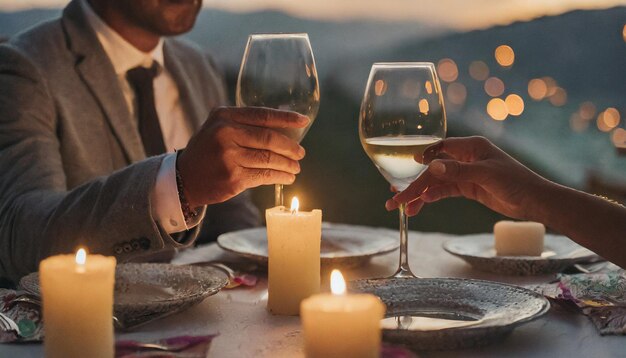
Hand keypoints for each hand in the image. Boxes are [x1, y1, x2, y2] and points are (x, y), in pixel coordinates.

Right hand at [177, 107, 307, 207]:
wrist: (183, 179)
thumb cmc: (208, 151)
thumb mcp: (219, 128)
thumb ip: (244, 125)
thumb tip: (284, 129)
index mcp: (224, 116)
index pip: (262, 115)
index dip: (286, 118)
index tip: (303, 121)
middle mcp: (225, 134)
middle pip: (269, 139)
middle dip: (290, 147)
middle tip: (301, 153)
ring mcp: (228, 157)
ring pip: (268, 159)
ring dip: (287, 165)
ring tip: (296, 167)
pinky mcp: (233, 178)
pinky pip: (263, 176)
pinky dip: (278, 177)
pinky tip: (286, 177)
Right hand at [386, 136, 551, 218]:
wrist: (535, 202)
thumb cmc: (516, 182)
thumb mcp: (486, 175)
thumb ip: (458, 171)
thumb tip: (431, 167)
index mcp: (471, 147)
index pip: (439, 149)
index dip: (420, 158)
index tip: (402, 169)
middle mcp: (466, 158)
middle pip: (433, 169)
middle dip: (414, 184)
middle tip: (396, 199)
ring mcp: (466, 173)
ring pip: (436, 183)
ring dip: (420, 194)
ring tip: (404, 208)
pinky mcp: (468, 188)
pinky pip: (445, 191)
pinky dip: (433, 197)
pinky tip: (422, 205)